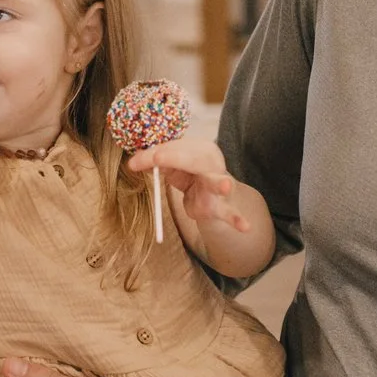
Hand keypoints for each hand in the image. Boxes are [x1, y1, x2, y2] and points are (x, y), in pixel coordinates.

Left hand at [128, 139, 251, 233]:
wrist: (207, 192)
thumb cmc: (187, 173)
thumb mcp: (169, 166)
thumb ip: (152, 163)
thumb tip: (131, 163)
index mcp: (198, 148)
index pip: (174, 148)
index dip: (156, 154)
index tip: (136, 162)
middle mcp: (212, 163)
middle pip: (193, 159)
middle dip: (175, 158)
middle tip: (157, 159)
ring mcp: (219, 184)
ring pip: (218, 182)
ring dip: (221, 184)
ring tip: (226, 186)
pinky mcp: (221, 205)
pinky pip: (229, 213)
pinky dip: (237, 220)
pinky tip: (245, 228)